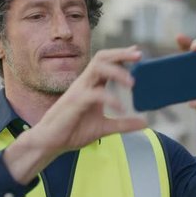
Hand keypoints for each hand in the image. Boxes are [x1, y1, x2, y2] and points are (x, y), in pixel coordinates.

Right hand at [4, 46, 146, 183]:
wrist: (51, 142)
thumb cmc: (73, 131)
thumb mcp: (104, 128)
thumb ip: (123, 124)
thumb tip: (144, 123)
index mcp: (91, 85)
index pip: (107, 63)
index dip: (122, 56)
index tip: (138, 53)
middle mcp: (84, 83)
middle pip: (102, 57)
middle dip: (120, 54)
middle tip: (139, 56)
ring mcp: (78, 91)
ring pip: (97, 68)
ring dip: (116, 71)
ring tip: (132, 84)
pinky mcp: (75, 102)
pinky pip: (94, 94)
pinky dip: (110, 98)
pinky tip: (121, 108)